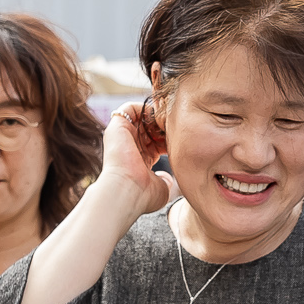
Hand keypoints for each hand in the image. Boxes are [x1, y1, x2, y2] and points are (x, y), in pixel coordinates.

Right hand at [98, 101, 177, 218]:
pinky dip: (144, 107)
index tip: (186, 137)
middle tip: (181, 123)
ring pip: (142, 115)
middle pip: (151, 126)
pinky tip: (159, 116)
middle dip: (166, 123)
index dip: (172, 137)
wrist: (125, 192)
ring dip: (157, 114)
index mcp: (141, 159)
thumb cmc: (142, 196)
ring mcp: (123, 135)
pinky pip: (130, 108)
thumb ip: (166, 181)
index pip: (158, 141)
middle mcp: (131, 145)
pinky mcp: (116, 126)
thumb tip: (168, 178)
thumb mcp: (161, 189)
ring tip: (171, 117)